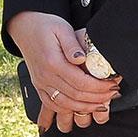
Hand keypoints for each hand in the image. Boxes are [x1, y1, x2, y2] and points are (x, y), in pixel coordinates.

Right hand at [6, 11, 118, 129]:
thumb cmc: (45, 26)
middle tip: (113, 94)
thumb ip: (72, 44)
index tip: (113, 85)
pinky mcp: (39, 86)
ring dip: (86, 107)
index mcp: (52, 62)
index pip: (81, 82)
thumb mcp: (62, 28)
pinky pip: (53, 104)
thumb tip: (81, 59)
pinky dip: (69, 110)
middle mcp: (45, 76)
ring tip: (102, 103)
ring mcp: (41, 83)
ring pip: (65, 104)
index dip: (100, 87)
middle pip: (76, 96)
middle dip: (98, 98)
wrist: (24, 28)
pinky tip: (82, 107)